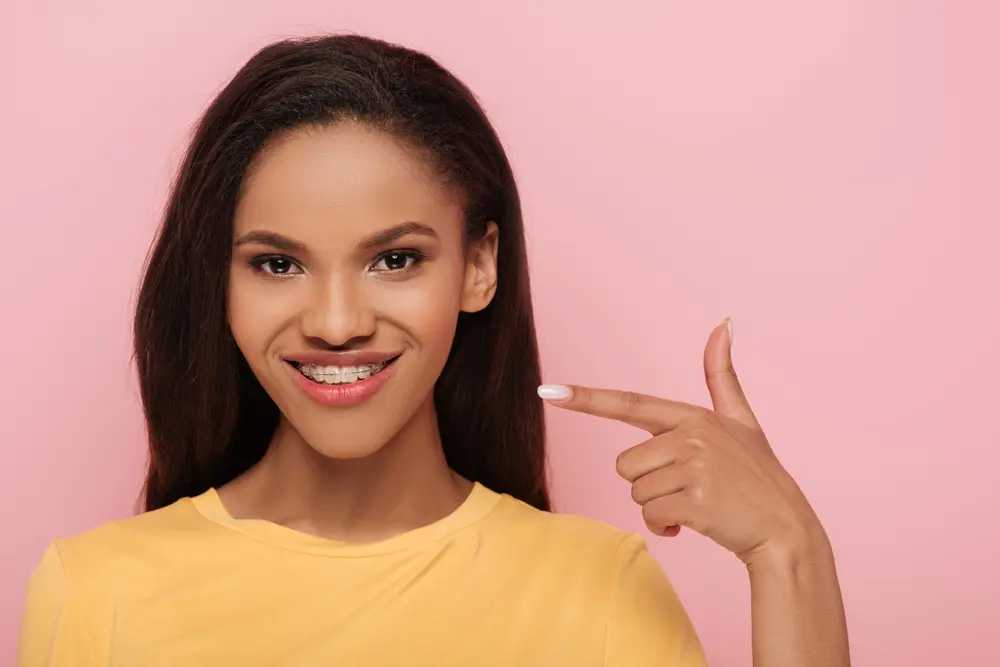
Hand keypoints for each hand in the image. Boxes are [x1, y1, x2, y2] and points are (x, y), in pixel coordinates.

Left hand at [539, 319, 825, 565]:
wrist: (785, 529)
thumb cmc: (757, 475)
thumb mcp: (741, 421)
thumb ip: (723, 375)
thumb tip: (723, 322)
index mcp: (693, 415)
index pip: (630, 403)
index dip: (585, 398)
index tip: (547, 392)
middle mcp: (691, 435)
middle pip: (625, 465)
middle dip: (647, 484)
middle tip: (687, 488)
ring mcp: (694, 466)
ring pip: (636, 492)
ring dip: (657, 507)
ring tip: (695, 505)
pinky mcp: (695, 499)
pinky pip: (650, 515)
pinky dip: (664, 527)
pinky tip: (692, 524)